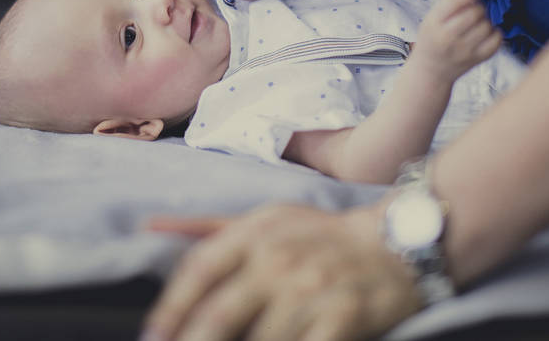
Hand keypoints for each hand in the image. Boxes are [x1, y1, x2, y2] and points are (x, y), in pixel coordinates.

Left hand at [143, 203, 422, 340]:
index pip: (200, 269)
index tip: (152, 336)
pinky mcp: (346, 317)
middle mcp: (281, 260)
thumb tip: (150, 228)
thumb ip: (208, 228)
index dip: (171, 307)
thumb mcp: (266, 219)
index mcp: (256, 234)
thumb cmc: (322, 235)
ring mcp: (314, 290)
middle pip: (221, 313)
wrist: (398, 244)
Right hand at [412, 0, 501, 82]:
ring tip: (475, 26)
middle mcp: (448, 37)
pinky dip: (494, 34)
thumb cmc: (432, 39)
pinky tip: (485, 35)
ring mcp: (464, 50)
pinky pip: (496, 40)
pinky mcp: (477, 59)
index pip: (454, 2)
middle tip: (472, 13)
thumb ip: (449, 4)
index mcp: (433, 24)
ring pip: (487, 25)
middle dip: (477, 8)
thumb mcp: (430, 19)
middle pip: (475, 12)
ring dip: (485, 21)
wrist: (431, 71)